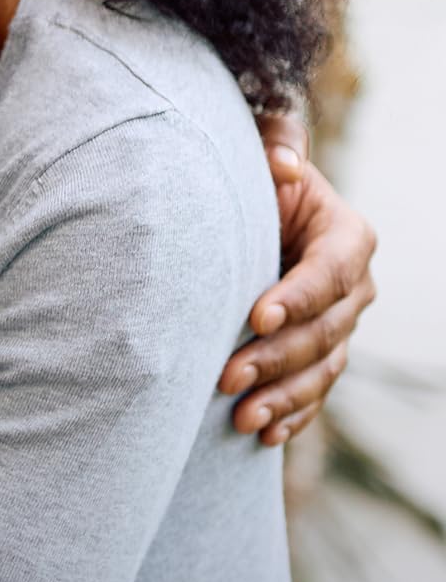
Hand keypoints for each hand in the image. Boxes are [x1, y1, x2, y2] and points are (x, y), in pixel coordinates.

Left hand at [219, 117, 376, 444]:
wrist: (251, 219)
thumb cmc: (255, 183)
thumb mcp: (266, 156)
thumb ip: (276, 145)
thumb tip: (281, 162)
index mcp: (346, 237)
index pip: (331, 271)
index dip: (298, 296)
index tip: (256, 316)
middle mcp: (353, 288)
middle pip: (326, 331)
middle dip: (277, 358)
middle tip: (227, 377)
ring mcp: (339, 327)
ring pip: (322, 370)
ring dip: (284, 398)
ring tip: (242, 418)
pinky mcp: (320, 358)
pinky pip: (315, 394)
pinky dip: (292, 416)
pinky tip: (263, 436)